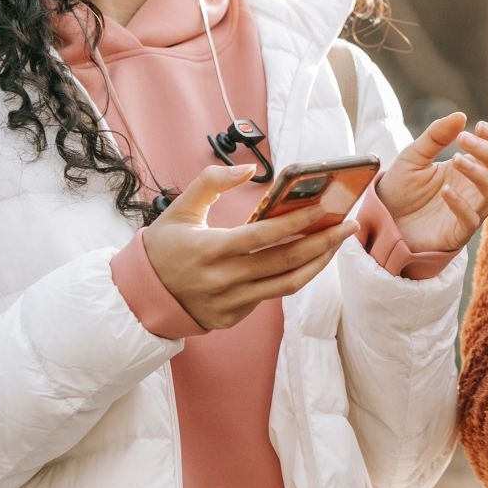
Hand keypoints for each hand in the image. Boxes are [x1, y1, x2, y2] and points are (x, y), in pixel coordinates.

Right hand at [142, 164, 358, 330]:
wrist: (139, 297)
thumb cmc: (163, 247)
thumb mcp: (179, 208)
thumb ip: (211, 182)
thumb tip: (248, 170)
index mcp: (210, 250)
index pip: (262, 237)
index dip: (295, 223)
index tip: (325, 209)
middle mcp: (223, 280)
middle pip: (284, 263)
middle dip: (322, 243)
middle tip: (348, 225)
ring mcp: (230, 303)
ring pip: (287, 285)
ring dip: (318, 263)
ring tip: (338, 243)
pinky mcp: (233, 318)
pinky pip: (271, 296)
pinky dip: (294, 276)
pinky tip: (310, 258)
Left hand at [376, 115, 487, 252]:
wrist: (381, 219)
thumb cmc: (402, 187)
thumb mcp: (414, 155)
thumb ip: (436, 135)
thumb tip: (461, 115)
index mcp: (473, 168)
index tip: (478, 125)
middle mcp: (477, 190)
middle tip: (464, 139)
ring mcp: (470, 212)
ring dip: (482, 174)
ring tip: (455, 159)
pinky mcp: (457, 233)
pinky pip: (472, 220)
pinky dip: (462, 204)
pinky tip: (444, 191)